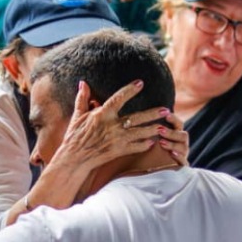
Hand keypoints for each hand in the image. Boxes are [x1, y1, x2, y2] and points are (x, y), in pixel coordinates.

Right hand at [48, 80, 187, 175]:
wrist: (74, 159)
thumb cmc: (75, 136)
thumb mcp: (77, 116)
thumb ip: (82, 99)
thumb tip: (83, 82)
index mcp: (102, 115)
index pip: (118, 99)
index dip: (129, 90)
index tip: (140, 83)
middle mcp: (111, 126)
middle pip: (137, 118)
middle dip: (153, 114)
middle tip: (166, 109)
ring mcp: (117, 140)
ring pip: (140, 133)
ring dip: (153, 129)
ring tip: (165, 125)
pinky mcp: (119, 151)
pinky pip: (136, 147)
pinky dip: (145, 145)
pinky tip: (153, 141)